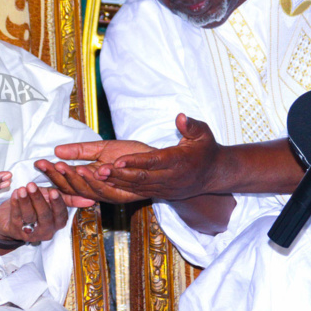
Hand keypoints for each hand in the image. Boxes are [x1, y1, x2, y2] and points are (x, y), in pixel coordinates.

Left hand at [0, 183, 69, 247]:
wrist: (10, 217)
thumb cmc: (35, 206)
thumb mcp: (52, 200)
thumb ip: (68, 198)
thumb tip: (91, 200)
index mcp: (57, 223)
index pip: (60, 215)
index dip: (57, 204)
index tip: (53, 192)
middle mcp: (46, 230)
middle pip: (44, 216)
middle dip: (38, 200)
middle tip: (32, 185)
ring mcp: (30, 232)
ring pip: (29, 216)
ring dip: (25, 201)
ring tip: (22, 188)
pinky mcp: (15, 231)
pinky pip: (16, 217)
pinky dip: (15, 204)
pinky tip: (14, 194)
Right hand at [35, 139, 154, 204]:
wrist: (160, 162)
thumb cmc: (131, 156)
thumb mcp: (102, 149)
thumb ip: (80, 151)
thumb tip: (57, 150)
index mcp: (92, 183)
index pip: (66, 184)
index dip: (52, 176)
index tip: (39, 163)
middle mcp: (100, 192)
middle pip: (72, 189)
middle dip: (57, 177)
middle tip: (44, 165)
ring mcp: (112, 193)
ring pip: (88, 190)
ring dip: (75, 178)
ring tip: (61, 165)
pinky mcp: (126, 191)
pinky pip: (109, 188)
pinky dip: (99, 180)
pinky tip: (90, 169)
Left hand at [94, 114, 222, 200]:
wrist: (214, 175)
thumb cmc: (206, 149)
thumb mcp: (204, 133)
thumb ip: (191, 125)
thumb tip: (180, 117)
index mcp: (180, 161)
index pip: (154, 162)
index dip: (135, 162)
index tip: (117, 159)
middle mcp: (171, 178)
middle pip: (141, 178)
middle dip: (119, 175)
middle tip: (98, 171)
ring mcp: (165, 188)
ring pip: (137, 187)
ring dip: (116, 183)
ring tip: (96, 177)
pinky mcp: (161, 193)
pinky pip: (139, 192)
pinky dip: (122, 188)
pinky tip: (107, 183)